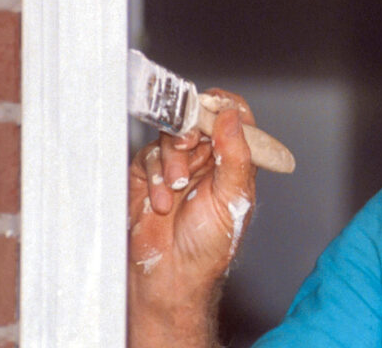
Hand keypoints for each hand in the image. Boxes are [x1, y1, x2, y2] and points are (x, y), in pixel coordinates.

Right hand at [127, 89, 257, 347]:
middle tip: (188, 145)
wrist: (172, 276)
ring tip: (176, 188)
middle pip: (197, 119)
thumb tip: (232, 115)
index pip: (233, 117)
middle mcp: (206, 158)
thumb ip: (235, 154)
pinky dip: (153, 176)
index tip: (213, 106)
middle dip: (191, 131)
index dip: (223, 106)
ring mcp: (176, 165)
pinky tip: (161, 201)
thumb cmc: (208, 246)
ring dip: (171, 159)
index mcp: (233, 160)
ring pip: (170, 136)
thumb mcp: (232, 197)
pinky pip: (147, 157)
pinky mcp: (147, 176)